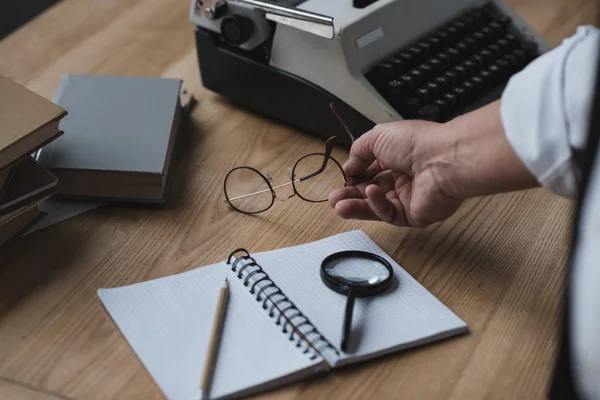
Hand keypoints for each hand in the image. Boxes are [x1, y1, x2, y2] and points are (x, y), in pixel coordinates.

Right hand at [328, 119, 462, 227]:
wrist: (443, 160)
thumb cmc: (415, 143)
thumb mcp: (377, 136)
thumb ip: (358, 151)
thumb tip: (348, 167)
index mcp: (396, 157)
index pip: (370, 171)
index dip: (354, 176)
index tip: (342, 178)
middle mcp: (402, 178)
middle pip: (370, 192)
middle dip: (350, 195)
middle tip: (333, 198)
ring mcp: (408, 198)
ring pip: (376, 206)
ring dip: (356, 205)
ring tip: (337, 205)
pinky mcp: (413, 215)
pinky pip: (389, 213)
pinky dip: (376, 204)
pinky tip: (370, 193)